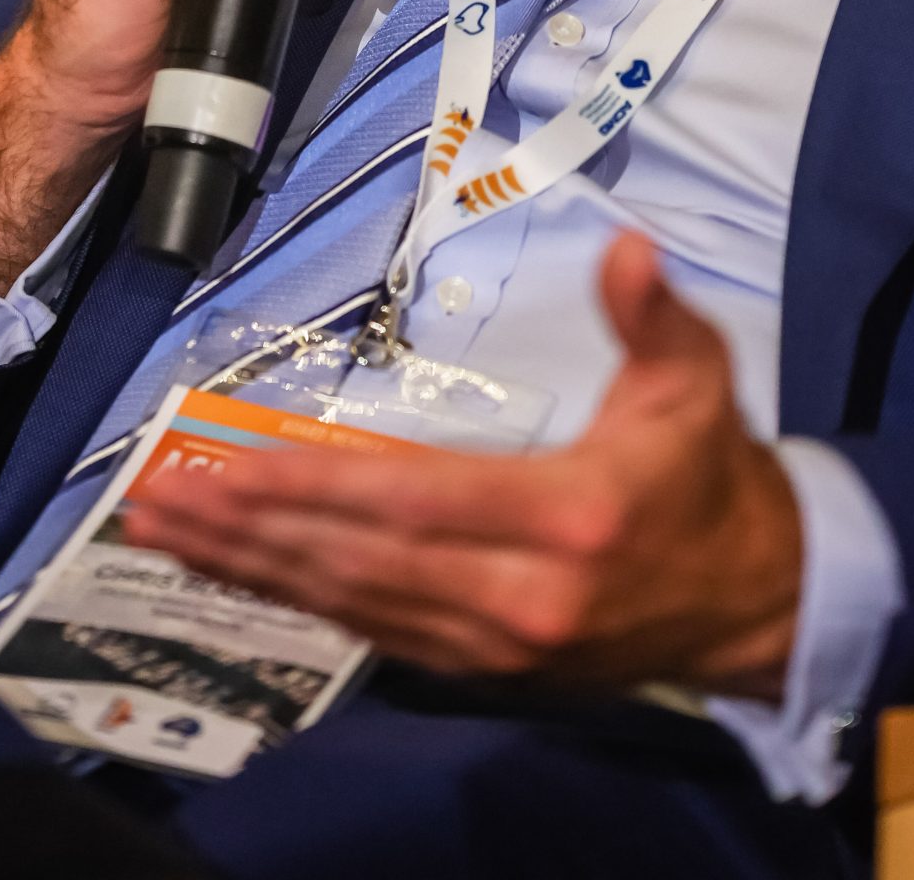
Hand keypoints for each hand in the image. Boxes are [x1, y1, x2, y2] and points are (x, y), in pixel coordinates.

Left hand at [122, 233, 803, 698]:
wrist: (755, 600)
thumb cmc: (709, 474)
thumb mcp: (697, 378)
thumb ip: (654, 313)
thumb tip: (628, 249)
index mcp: (567, 518)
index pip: (417, 503)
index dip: (320, 487)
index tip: (236, 465)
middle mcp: (520, 598)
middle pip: (361, 563)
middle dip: (252, 531)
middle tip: (158, 497)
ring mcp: (496, 644)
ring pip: (353, 605)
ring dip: (253, 569)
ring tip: (170, 530)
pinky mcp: (483, 665)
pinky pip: (373, 631)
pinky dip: (298, 600)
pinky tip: (241, 571)